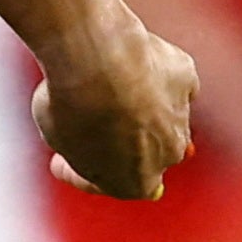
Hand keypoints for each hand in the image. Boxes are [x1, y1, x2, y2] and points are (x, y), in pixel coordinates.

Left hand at [33, 6, 197, 203]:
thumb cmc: (74, 104)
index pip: (116, 182)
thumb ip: (74, 144)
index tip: (68, 158)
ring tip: (106, 86)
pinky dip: (153, 74)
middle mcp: (167, 155)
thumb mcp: (57, 136)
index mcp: (135, 182)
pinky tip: (131, 63)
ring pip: (161, 115)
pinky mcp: (185, 78)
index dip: (87, 170)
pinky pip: (170, 80)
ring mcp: (181, 115)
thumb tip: (72, 132)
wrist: (99, 59)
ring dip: (139, 106)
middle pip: (146, 151)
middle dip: (122, 139)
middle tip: (93, 121)